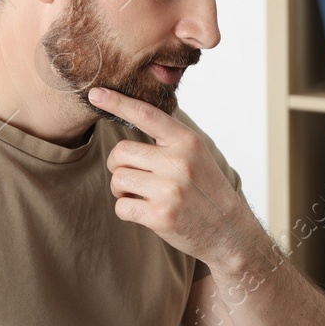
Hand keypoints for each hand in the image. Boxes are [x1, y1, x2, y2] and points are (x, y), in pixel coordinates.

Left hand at [90, 86, 257, 273]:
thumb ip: (168, 138)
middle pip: (121, 153)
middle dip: (119, 165)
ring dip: (122, 190)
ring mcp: (169, 190)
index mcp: (187, 142)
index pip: (146, 115)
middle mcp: (178, 163)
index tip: (95, 94)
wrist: (229, 231)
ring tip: (143, 195)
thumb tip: (133, 111)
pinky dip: (127, 210)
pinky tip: (146, 211)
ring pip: (117, 180)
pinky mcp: (160, 216)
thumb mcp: (196, 154)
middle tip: (135, 176)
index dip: (118, 103)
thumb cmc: (206, 189)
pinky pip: (122, 206)